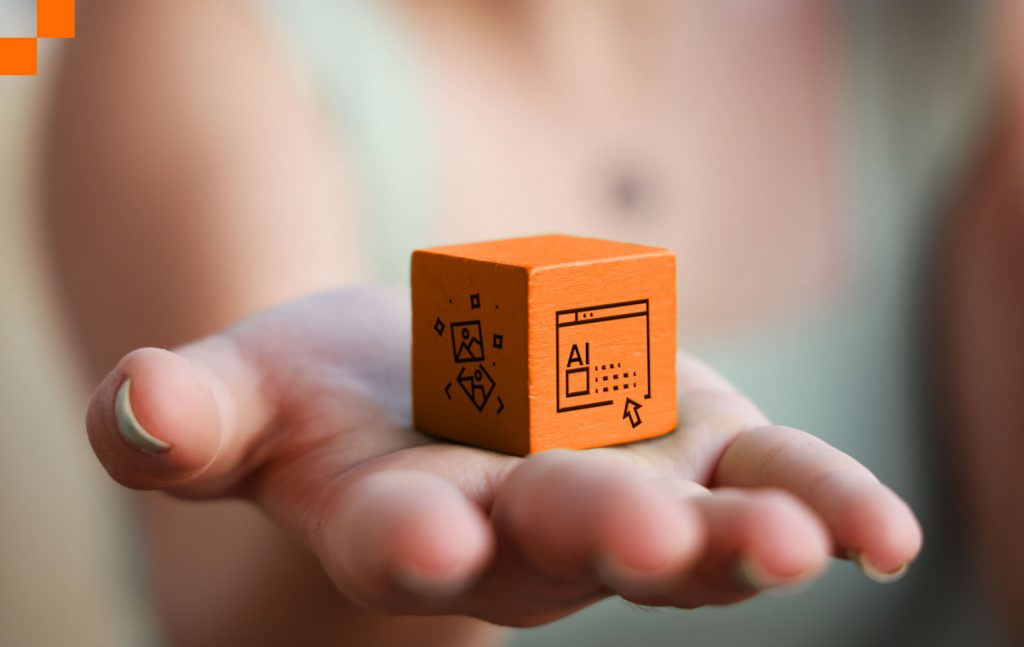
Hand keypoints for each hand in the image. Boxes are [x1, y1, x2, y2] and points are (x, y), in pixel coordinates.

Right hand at [87, 288, 920, 626]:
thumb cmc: (326, 399)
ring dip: (739, 541)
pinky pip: (764, 476)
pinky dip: (820, 499)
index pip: (398, 542)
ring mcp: (618, 493)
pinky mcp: (692, 443)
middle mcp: (520, 532)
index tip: (421, 541)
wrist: (428, 387)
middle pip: (559, 540)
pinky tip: (881, 535)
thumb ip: (187, 417)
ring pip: (683, 532)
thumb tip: (132, 405)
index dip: (407, 543)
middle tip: (644, 534)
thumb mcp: (245, 394)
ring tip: (802, 547)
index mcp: (402, 521)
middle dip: (599, 533)